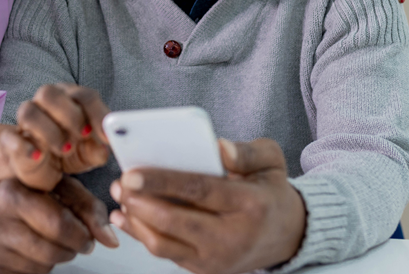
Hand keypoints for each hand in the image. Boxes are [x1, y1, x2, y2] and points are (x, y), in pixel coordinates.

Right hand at [0, 83, 111, 191]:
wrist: (36, 166)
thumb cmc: (67, 151)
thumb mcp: (87, 155)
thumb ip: (96, 151)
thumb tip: (104, 150)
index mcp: (69, 99)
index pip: (84, 96)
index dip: (98, 114)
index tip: (106, 137)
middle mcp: (45, 103)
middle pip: (50, 93)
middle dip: (70, 115)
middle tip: (83, 136)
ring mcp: (26, 120)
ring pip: (29, 111)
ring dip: (49, 131)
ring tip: (65, 150)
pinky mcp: (10, 141)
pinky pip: (10, 138)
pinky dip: (23, 147)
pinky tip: (38, 156)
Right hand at [0, 176, 119, 273]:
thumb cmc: (28, 196)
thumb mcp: (60, 190)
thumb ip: (88, 209)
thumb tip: (110, 240)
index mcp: (13, 190)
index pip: (59, 222)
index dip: (80, 234)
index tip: (86, 235)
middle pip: (52, 249)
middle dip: (73, 249)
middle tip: (77, 243)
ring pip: (42, 266)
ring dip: (56, 258)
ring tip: (49, 242)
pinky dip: (38, 268)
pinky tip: (32, 252)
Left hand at [109, 138, 306, 273]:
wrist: (288, 236)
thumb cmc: (271, 193)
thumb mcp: (271, 160)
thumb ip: (246, 151)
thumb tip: (219, 147)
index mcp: (250, 204)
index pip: (200, 190)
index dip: (163, 181)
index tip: (133, 172)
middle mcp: (232, 237)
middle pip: (176, 221)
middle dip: (141, 203)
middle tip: (121, 183)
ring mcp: (217, 259)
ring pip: (164, 244)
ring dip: (137, 221)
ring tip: (121, 197)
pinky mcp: (204, 270)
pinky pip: (166, 254)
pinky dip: (143, 235)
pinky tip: (129, 216)